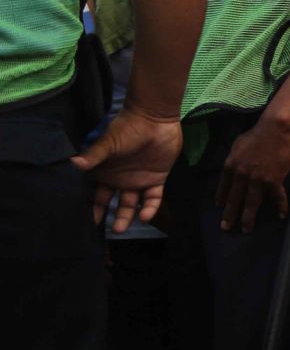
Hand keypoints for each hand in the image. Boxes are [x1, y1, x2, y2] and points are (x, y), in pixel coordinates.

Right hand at [71, 106, 180, 233]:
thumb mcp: (108, 143)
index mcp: (106, 173)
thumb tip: (71, 164)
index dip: (92, 208)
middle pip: (113, 203)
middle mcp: (120, 179)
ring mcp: (139, 180)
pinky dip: (149, 207)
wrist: (155, 118)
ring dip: (127, 216)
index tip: (84, 224)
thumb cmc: (127, 128)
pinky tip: (144, 216)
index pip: (96, 195)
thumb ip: (93, 156)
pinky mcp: (157, 178)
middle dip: (110, 217)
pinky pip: (153, 198)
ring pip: (131, 204)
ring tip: (121, 229)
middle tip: (106, 232)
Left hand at [217, 114, 289, 232]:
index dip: (221, 198)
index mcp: (231, 166)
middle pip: (235, 199)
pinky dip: (280, 207)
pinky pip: (277, 196)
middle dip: (230, 215)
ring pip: (252, 203)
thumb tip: (233, 167)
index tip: (219, 207)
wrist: (275, 130)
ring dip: (248, 218)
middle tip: (226, 228)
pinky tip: (281, 216)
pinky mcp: (274, 180)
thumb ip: (235, 158)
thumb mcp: (237, 145)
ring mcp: (258, 180)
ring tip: (246, 229)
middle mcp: (242, 176)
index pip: (224, 186)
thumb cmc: (256, 134)